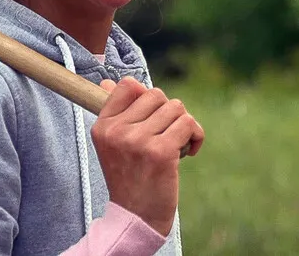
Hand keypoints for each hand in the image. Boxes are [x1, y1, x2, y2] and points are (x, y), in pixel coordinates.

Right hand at [91, 77, 204, 236]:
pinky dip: (195, 136)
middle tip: (164, 137)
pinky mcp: (161, 152)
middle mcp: (117, 131)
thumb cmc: (128, 177)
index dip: (145, 98)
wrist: (137, 217)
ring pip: (176, 107)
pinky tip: (189, 152)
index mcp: (103, 126)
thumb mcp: (111, 144)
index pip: (128, 86)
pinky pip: (188, 123)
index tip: (150, 119)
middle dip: (167, 114)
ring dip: (182, 125)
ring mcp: (138, 141)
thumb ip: (113, 112)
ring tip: (176, 145)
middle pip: (156, 95)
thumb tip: (106, 81)